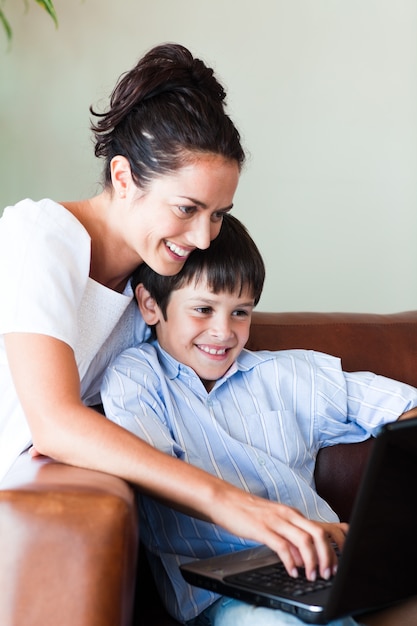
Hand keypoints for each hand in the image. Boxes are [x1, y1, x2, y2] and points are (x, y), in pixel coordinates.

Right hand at [210, 488, 347, 581]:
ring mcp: (275, 521)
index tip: (334, 566)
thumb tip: (303, 558)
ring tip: (312, 576)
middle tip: (328, 574)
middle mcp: (287, 515)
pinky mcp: (262, 529)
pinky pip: (281, 546)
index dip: (332, 549)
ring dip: (312, 561)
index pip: (321, 529)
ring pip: (304, 541)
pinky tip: (291, 572)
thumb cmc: (248, 512)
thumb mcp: (274, 522)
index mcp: (292, 513)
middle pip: (318, 534)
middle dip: (328, 556)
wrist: (225, 500)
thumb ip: (289, 537)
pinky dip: (290, 561)